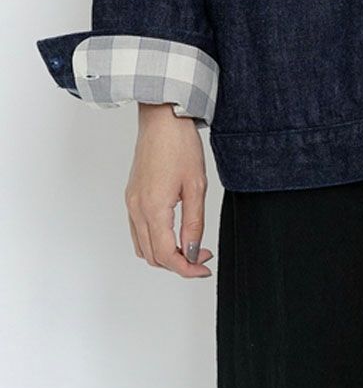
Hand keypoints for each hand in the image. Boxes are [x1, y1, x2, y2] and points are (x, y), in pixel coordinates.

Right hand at [124, 103, 213, 277]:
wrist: (162, 119)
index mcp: (153, 208)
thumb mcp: (196, 186)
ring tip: (190, 245)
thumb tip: (193, 251)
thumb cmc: (180, 145)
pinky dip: (155, 240)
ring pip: (143, 246)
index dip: (187, 268)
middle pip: (153, 256)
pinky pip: (138, 231)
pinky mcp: (132, 196)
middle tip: (203, 256)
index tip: (205, 268)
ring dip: (165, 254)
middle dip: (178, 263)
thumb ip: (194, 224)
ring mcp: (131, 203)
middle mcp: (136, 209)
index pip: (166, 255)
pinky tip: (174, 232)